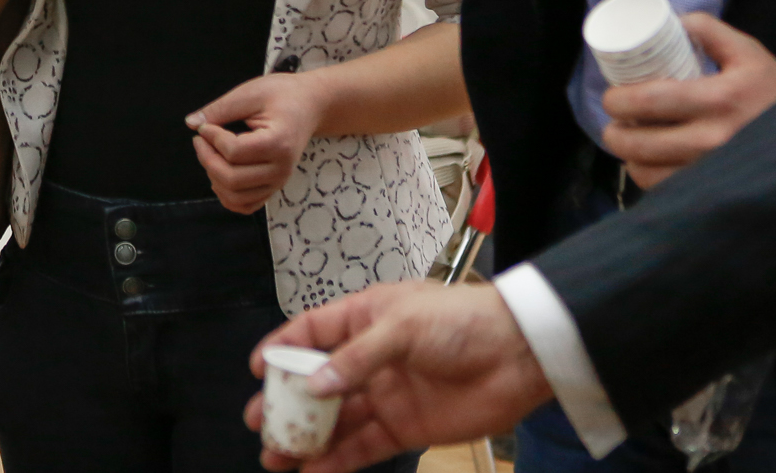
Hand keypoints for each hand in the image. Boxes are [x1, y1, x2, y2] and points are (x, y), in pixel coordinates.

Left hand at [188, 72, 327, 213]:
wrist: (309, 106)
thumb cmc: (281, 95)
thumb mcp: (250, 93)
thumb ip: (220, 109)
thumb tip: (192, 123)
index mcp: (278, 142)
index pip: (234, 152)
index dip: (211, 138)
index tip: (206, 126)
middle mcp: (281, 169)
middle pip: (232, 179)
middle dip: (207, 159)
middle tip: (201, 140)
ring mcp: (279, 182)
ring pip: (235, 197)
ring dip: (213, 177)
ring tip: (210, 155)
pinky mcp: (273, 188)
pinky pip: (245, 205)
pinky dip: (226, 195)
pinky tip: (219, 173)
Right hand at [246, 281, 552, 472]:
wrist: (519, 355)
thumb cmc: (461, 321)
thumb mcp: (402, 326)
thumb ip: (356, 358)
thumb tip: (315, 385)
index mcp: (364, 318)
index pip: (311, 332)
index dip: (282, 349)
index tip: (257, 370)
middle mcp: (369, 358)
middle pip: (317, 383)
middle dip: (287, 403)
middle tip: (259, 422)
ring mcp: (386, 395)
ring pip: (335, 420)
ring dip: (306, 438)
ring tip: (275, 456)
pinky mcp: (405, 428)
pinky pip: (363, 446)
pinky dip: (338, 460)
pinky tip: (313, 471)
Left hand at [601, 12, 775, 187]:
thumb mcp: (749, 53)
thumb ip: (710, 30)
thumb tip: (670, 21)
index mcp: (723, 98)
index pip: (650, 101)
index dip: (618, 101)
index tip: (612, 98)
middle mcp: (717, 140)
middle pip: (641, 143)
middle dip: (615, 133)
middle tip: (614, 123)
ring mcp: (716, 173)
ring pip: (649, 173)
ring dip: (630, 159)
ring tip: (630, 145)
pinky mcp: (718, 197)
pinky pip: (668, 194)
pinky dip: (652, 180)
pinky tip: (651, 167)